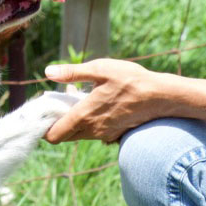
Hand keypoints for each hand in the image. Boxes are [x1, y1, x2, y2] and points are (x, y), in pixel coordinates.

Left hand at [43, 59, 161, 143]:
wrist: (160, 97)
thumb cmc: (130, 80)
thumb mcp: (100, 69)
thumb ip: (72, 72)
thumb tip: (48, 72)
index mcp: (84, 116)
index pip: (53, 135)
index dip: (45, 126)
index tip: (47, 109)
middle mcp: (92, 130)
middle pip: (64, 136)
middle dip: (58, 121)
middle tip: (62, 100)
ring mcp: (103, 135)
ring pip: (79, 134)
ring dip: (74, 119)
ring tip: (80, 96)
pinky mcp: (114, 134)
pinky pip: (94, 132)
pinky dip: (89, 120)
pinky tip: (96, 102)